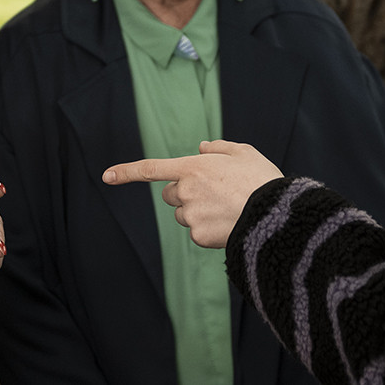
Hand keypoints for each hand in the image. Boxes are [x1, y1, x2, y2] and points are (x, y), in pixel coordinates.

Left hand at [102, 140, 282, 247]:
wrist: (278, 216)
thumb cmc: (263, 180)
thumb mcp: (244, 152)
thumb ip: (219, 148)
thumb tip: (201, 148)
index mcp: (192, 167)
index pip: (151, 169)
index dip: (127, 172)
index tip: (106, 176)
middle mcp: (186, 191)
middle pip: (171, 195)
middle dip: (184, 193)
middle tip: (213, 194)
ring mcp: (191, 215)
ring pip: (185, 214)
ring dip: (198, 211)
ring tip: (228, 209)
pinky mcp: (199, 237)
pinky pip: (197, 233)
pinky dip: (209, 229)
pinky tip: (230, 223)